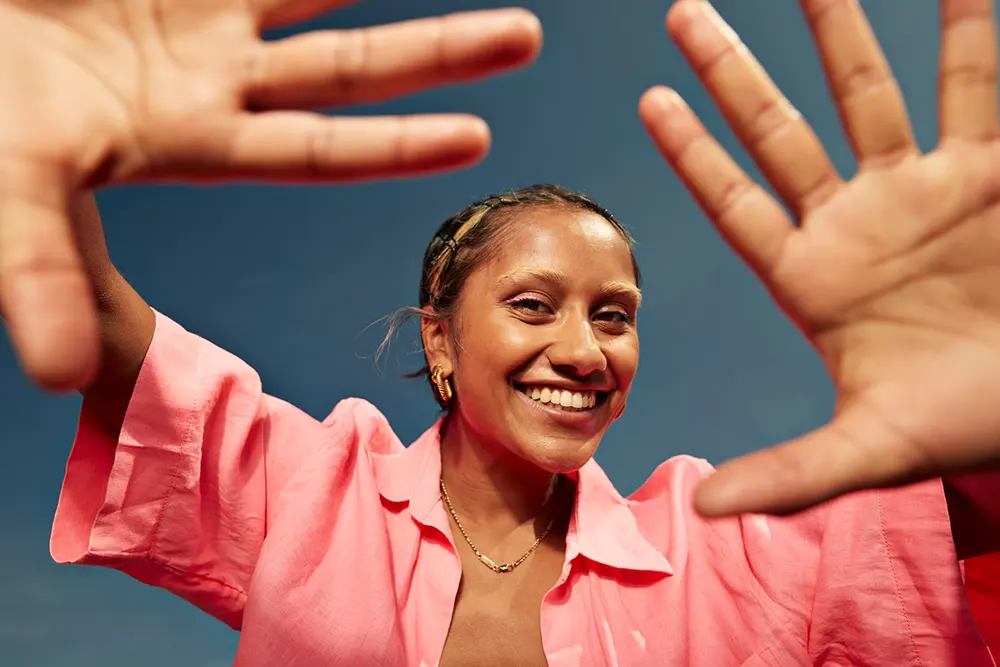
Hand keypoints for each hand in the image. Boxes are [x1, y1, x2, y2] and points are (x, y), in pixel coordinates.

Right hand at [0, 0, 540, 391]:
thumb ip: (40, 270)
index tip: (480, 140)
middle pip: (349, 68)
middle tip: (528, 36)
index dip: (396, 148)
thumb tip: (57, 376)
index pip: (319, 150)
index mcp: (193, 137)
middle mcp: (215, 77)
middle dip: (436, 53)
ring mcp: (200, 13)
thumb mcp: (12, 181)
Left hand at [640, 0, 999, 515]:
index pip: (734, 201)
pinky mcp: (989, 178)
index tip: (651, 101)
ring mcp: (921, 192)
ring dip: (836, 32)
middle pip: (779, 130)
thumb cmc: (955, 429)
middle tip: (683, 11)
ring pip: (867, 94)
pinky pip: (976, 91)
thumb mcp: (868, 452)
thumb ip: (787, 474)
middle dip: (733, 72)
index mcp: (811, 276)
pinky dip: (967, 35)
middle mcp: (855, 221)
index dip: (693, 153)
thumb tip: (703, 514)